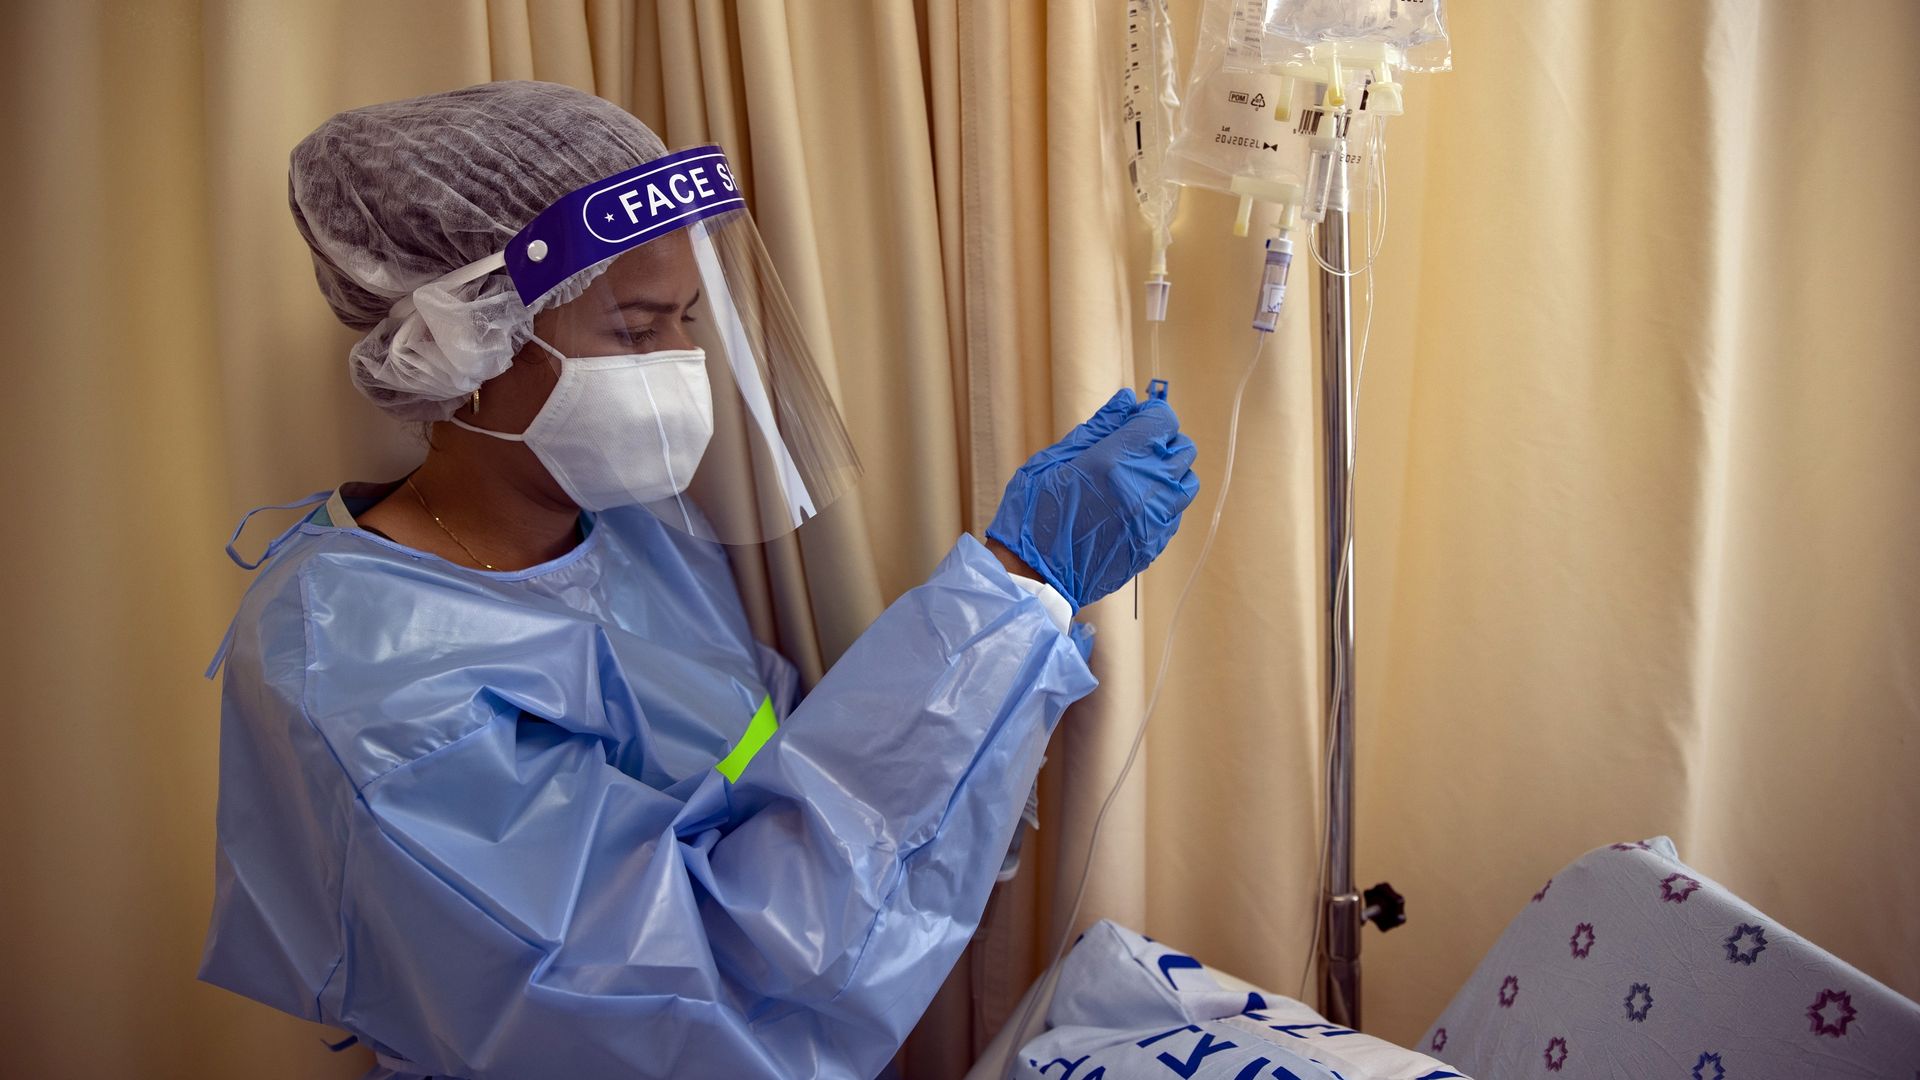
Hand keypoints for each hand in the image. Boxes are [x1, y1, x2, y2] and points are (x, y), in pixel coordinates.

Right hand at [986, 388, 1199, 610]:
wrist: (1035, 575)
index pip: (1162, 421)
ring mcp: (1153, 520)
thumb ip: (1098, 428)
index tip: (1136, 419)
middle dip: (1162, 441)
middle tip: (1134, 447)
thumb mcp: (1055, 459)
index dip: (1152, 414)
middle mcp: (1144, 488)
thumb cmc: (1034, 513)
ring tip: (1138, 478)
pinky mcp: (1154, 544)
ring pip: (1186, 483)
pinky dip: (1163, 503)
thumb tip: (1127, 402)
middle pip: (1182, 450)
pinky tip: (1134, 506)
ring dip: (1169, 473)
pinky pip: (1175, 513)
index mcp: (1116, 461)